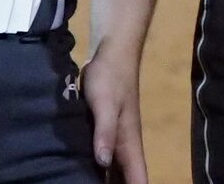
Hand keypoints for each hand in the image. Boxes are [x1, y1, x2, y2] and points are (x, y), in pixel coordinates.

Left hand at [82, 50, 148, 183]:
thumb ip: (105, 132)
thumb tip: (104, 163)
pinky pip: (104, 161)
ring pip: (116, 172)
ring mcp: (115, 140)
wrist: (111, 52)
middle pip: (128, 180)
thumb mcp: (105, 104)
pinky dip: (98, 172)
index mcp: (129, 144)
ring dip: (109, 183)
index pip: (139, 179)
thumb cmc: (110, 78)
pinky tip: (84, 176)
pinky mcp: (104, 133)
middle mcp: (125, 147)